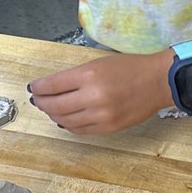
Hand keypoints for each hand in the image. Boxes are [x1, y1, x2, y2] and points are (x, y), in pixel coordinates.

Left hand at [29, 51, 171, 134]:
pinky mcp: (109, 128)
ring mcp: (101, 115)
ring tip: (50, 109)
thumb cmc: (128, 67)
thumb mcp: (97, 63)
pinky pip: (80, 130)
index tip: (34, 87)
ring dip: (53, 115)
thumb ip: (74, 76)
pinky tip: (65, 119)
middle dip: (41, 102)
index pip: (52, 85)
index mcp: (88, 74)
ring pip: (65, 120)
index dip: (38, 88)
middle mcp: (93, 96)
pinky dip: (68, 125)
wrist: (158, 82)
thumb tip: (51, 87)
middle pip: (55, 105)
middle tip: (37, 99)